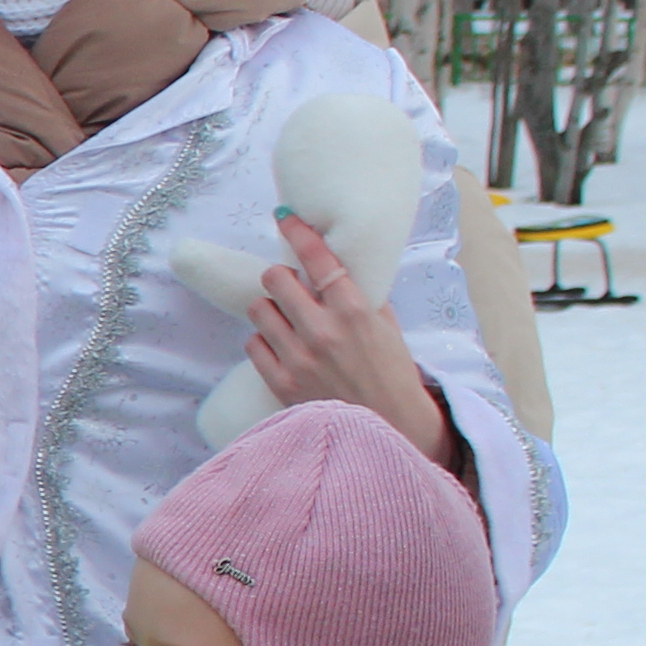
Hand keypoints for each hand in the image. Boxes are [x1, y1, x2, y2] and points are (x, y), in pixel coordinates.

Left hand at [243, 215, 451, 465]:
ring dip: (270, 309)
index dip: (299, 232)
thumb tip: (337, 268)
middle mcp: (324, 331)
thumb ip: (362, 297)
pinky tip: (281, 346)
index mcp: (355, 311)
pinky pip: (253, 344)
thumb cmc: (392, 375)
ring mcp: (299, 358)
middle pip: (276, 279)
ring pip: (259, 310)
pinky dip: (264, 341)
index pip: (319, 259)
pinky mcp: (281, 383)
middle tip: (292, 288)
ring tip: (286, 320)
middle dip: (282, 278)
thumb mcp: (387, 328)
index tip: (286, 216)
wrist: (390, 428)